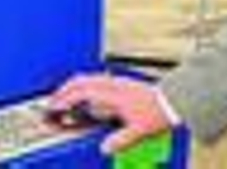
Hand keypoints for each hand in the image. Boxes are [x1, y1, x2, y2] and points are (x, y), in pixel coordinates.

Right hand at [47, 72, 172, 154]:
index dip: (65, 99)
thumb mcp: (139, 131)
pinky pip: (97, 80)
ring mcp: (118, 82)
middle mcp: (114, 84)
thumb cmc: (158, 112)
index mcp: (114, 94)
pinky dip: (85, 87)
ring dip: (74, 87)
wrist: (174, 100)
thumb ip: (121, 140)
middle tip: (52, 103)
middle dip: (63, 90)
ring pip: (89, 78)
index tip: (53, 108)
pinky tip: (86, 98)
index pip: (82, 92)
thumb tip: (104, 148)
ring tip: (65, 99)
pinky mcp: (122, 83)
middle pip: (81, 80)